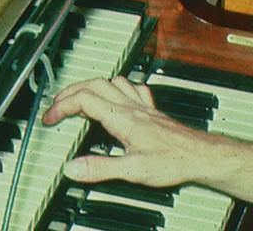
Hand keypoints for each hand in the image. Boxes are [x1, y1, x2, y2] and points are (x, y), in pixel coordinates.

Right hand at [43, 76, 217, 187]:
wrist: (201, 155)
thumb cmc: (174, 160)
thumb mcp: (133, 170)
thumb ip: (100, 168)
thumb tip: (74, 167)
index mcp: (122, 118)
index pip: (83, 100)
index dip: (62, 106)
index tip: (51, 117)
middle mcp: (131, 107)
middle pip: (93, 84)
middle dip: (70, 92)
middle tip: (58, 105)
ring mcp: (142, 106)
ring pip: (111, 81)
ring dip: (91, 86)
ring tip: (80, 97)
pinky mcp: (152, 110)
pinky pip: (132, 87)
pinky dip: (117, 88)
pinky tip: (117, 96)